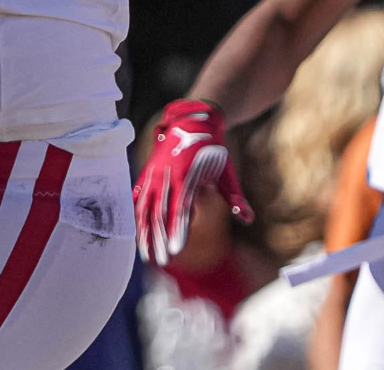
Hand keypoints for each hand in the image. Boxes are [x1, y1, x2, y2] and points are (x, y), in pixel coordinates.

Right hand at [133, 98, 252, 264]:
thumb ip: (235, 196)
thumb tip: (248, 219)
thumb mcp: (226, 172)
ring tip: (145, 254)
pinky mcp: (147, 174)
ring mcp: (154, 175)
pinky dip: (136, 216)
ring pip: (145, 208)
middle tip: (159, 262)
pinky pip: (138, 198)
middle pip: (159, 212)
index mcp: (186, 176)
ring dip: (144, 232)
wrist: (191, 122)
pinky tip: (135, 232)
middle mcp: (166, 176)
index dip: (177, 230)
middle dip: (158, 239)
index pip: (180, 209)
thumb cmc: (212, 150)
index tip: (175, 251)